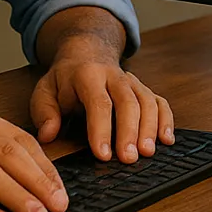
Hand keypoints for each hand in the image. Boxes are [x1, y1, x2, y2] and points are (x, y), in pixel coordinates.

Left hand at [30, 34, 174, 162]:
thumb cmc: (66, 79)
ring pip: (147, 101)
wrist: (87, 52)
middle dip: (130, 131)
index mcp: (88, 76)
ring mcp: (133, 82)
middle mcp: (114, 76)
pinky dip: (166, 120)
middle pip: (128, 101)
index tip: (103, 155)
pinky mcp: (145, 89)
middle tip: (129, 158)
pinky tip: (167, 140)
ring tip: (148, 153)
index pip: (98, 102)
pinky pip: (160, 102)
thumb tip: (48, 134)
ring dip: (150, 128)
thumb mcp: (45, 90)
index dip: (101, 129)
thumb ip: (44, 111)